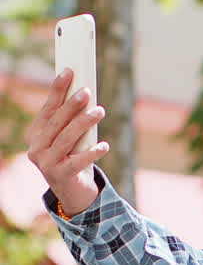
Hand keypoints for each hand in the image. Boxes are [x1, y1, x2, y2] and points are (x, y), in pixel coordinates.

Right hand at [27, 68, 108, 215]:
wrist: (73, 192)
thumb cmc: (72, 158)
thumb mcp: (68, 138)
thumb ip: (70, 120)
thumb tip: (84, 92)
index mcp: (36, 134)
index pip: (47, 109)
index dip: (57, 90)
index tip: (68, 72)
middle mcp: (36, 148)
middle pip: (56, 122)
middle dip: (71, 105)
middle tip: (86, 91)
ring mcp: (46, 163)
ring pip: (66, 139)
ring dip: (83, 123)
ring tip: (100, 111)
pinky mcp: (60, 176)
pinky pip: (77, 161)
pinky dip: (92, 153)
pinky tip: (104, 146)